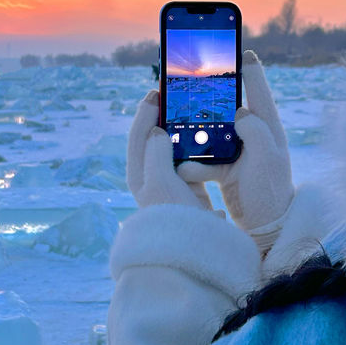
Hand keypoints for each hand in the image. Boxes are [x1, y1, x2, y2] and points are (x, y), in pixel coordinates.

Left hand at [126, 90, 211, 210]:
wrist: (195, 252)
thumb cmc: (172, 216)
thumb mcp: (160, 181)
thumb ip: (156, 152)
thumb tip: (157, 131)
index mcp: (140, 175)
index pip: (138, 135)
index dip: (146, 112)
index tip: (157, 92)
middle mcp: (152, 179)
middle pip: (155, 139)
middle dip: (164, 116)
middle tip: (175, 97)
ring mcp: (172, 185)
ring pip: (174, 148)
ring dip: (181, 129)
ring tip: (192, 111)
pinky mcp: (191, 191)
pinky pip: (191, 160)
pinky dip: (196, 146)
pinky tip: (206, 137)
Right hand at [177, 51, 293, 250]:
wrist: (266, 228)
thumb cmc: (272, 191)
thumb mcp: (268, 159)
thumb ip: (256, 132)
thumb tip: (240, 111)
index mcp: (267, 127)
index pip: (258, 90)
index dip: (249, 68)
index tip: (240, 48)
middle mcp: (253, 134)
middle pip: (227, 106)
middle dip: (208, 95)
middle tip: (192, 79)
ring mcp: (238, 150)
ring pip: (209, 131)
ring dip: (194, 130)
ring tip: (174, 122)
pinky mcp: (225, 167)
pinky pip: (202, 157)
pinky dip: (193, 162)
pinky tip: (186, 168)